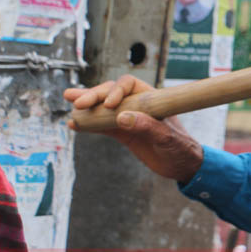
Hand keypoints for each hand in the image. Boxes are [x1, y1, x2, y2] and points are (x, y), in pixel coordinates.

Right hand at [64, 75, 203, 182]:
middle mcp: (137, 105)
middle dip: (94, 96)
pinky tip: (74, 124)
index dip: (115, 90)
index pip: (129, 85)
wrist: (182, 166)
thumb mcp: (167, 138)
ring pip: (103, 107)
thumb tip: (122, 117)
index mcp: (151, 98)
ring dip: (86, 105)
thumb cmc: (180, 148)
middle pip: (111, 93)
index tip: (109, 104)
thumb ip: (147, 127)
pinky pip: (102, 125)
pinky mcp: (122, 133)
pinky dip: (89, 124)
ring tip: (69, 101)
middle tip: (77, 103)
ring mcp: (128, 118)